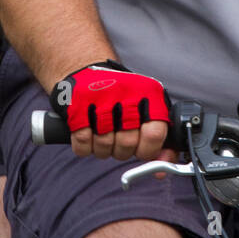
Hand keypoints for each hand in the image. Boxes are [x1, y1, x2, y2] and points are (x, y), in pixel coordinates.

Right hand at [51, 61, 174, 163]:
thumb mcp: (146, 109)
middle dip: (123, 151)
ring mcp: (99, 97)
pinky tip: (88, 134)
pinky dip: (85, 147)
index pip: (155, 133)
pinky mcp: (76, 105)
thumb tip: (162, 167)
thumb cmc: (121, 97)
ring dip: (103, 150)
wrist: (87, 70)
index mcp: (148, 92)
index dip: (148, 149)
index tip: (142, 149)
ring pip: (104, 145)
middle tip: (119, 142)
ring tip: (104, 137)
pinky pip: (82, 143)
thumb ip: (159, 139)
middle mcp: (125, 92)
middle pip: (127, 143)